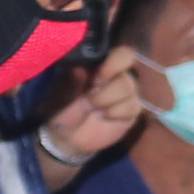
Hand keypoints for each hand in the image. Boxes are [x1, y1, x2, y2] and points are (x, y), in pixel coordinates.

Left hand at [44, 45, 150, 161]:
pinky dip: (115, 114)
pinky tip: (105, 117)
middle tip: (91, 99)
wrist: (68, 139)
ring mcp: (126, 92)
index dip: (115, 63)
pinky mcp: (132, 109)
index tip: (97, 78)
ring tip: (92, 109)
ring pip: (130, 89)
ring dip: (107, 102)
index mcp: (98, 66)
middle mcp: (116, 76)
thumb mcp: (60, 98)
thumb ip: (70, 83)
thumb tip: (80, 69)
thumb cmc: (61, 111)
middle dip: (107, 89)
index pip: (122, 54)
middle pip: (129, 73)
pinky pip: (133, 106)